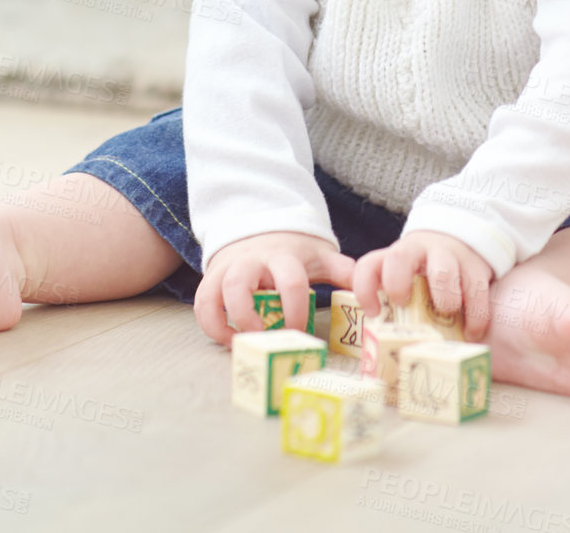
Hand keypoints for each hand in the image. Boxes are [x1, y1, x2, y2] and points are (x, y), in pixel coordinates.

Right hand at [194, 231, 355, 347]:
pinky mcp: (213, 278)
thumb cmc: (294, 251)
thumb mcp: (319, 256)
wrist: (261, 227)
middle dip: (249, 314)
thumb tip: (367, 289)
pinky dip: (210, 324)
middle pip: (240, 282)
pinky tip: (229, 339)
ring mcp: (228, 268)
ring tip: (243, 342)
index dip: (295, 309)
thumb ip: (342, 271)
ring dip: (225, 320)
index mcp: (283, 257)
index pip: (289, 280)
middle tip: (264, 337)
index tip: (300, 331)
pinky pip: (202, 301)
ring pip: (215, 291)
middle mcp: (251, 261)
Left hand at [353, 229, 494, 342]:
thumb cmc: (423, 275)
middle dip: (398, 283)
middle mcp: (417, 252)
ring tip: (448, 315)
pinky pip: (476, 289)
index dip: (365, 289)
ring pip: (443, 269)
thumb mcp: (404, 281)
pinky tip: (472, 332)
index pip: (370, 266)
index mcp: (394, 259)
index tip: (373, 313)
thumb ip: (390, 305)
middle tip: (405, 304)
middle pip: (399, 257)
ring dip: (444, 298)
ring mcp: (446, 255)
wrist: (455, 243)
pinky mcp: (474, 265)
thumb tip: (377, 345)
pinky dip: (476, 316)